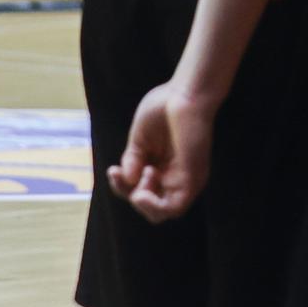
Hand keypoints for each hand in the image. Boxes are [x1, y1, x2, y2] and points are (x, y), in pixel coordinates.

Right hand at [108, 81, 214, 222]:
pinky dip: (154, 207)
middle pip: (149, 205)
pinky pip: (174, 208)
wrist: (185, 93)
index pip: (138, 190)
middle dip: (132, 194)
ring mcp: (184, 178)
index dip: (122, 187)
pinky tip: (142, 192)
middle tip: (138, 171)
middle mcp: (173, 175)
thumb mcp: (140, 139)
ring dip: (143, 202)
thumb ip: (133, 160)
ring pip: (161, 213)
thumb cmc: (164, 107)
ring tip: (146, 175)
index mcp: (160, 165)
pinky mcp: (193, 178)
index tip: (113, 170)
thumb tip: (126, 180)